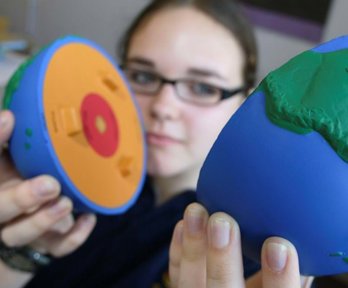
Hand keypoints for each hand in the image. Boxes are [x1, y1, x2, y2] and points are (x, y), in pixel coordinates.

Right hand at [0, 110, 95, 258]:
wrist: (26, 218)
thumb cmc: (22, 179)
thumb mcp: (14, 157)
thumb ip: (12, 139)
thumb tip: (12, 115)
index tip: (10, 119)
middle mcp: (0, 209)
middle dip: (21, 199)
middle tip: (50, 184)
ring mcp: (19, 229)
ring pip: (19, 234)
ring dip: (43, 220)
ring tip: (66, 203)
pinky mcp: (43, 244)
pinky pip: (56, 248)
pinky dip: (74, 237)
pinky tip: (89, 218)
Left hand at [169, 202, 313, 287]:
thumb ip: (288, 276)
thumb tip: (308, 247)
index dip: (280, 279)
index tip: (279, 245)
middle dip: (222, 258)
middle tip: (223, 221)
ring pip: (191, 280)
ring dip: (193, 245)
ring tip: (196, 211)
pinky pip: (177, 274)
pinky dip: (179, 250)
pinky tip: (183, 224)